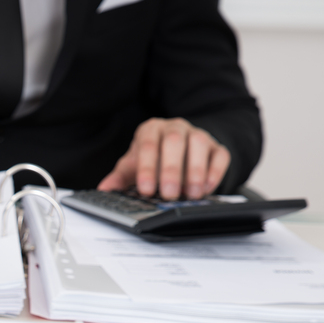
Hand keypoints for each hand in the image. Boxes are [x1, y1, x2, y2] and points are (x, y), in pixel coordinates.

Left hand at [98, 117, 230, 199]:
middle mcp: (175, 128)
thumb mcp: (133, 166)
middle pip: (174, 142)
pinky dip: (215, 172)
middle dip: (171, 170)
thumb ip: (119, 177)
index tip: (145, 190)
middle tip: (168, 195)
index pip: (147, 145)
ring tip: (191, 194)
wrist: (180, 150)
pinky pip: (219, 155)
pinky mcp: (216, 147)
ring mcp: (198, 135)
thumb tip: (104, 189)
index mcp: (150, 130)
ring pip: (199, 144)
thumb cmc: (153, 159)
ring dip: (195, 171)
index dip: (147, 168)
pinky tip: (207, 188)